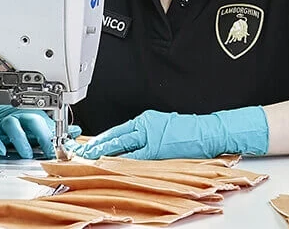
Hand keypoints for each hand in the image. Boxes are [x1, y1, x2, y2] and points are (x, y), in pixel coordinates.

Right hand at [0, 104, 80, 158]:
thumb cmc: (15, 124)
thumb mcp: (36, 126)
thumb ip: (55, 131)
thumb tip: (75, 132)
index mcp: (31, 116)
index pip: (45, 123)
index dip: (53, 135)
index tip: (58, 149)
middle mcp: (18, 117)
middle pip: (31, 119)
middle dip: (41, 134)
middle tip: (47, 150)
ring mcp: (3, 123)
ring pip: (11, 124)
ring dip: (20, 139)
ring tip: (27, 153)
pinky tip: (2, 150)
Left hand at [71, 107, 268, 159]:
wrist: (210, 131)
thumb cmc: (189, 131)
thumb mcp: (163, 127)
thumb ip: (144, 136)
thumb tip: (124, 149)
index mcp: (146, 120)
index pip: (117, 131)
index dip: (99, 140)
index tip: (84, 146)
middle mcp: (146, 127)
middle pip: (115, 139)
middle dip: (95, 148)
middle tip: (78, 155)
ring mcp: (151, 138)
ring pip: (122, 148)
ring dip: (104, 156)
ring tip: (88, 162)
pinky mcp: (159, 150)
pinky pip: (135, 158)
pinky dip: (122, 163)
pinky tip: (111, 167)